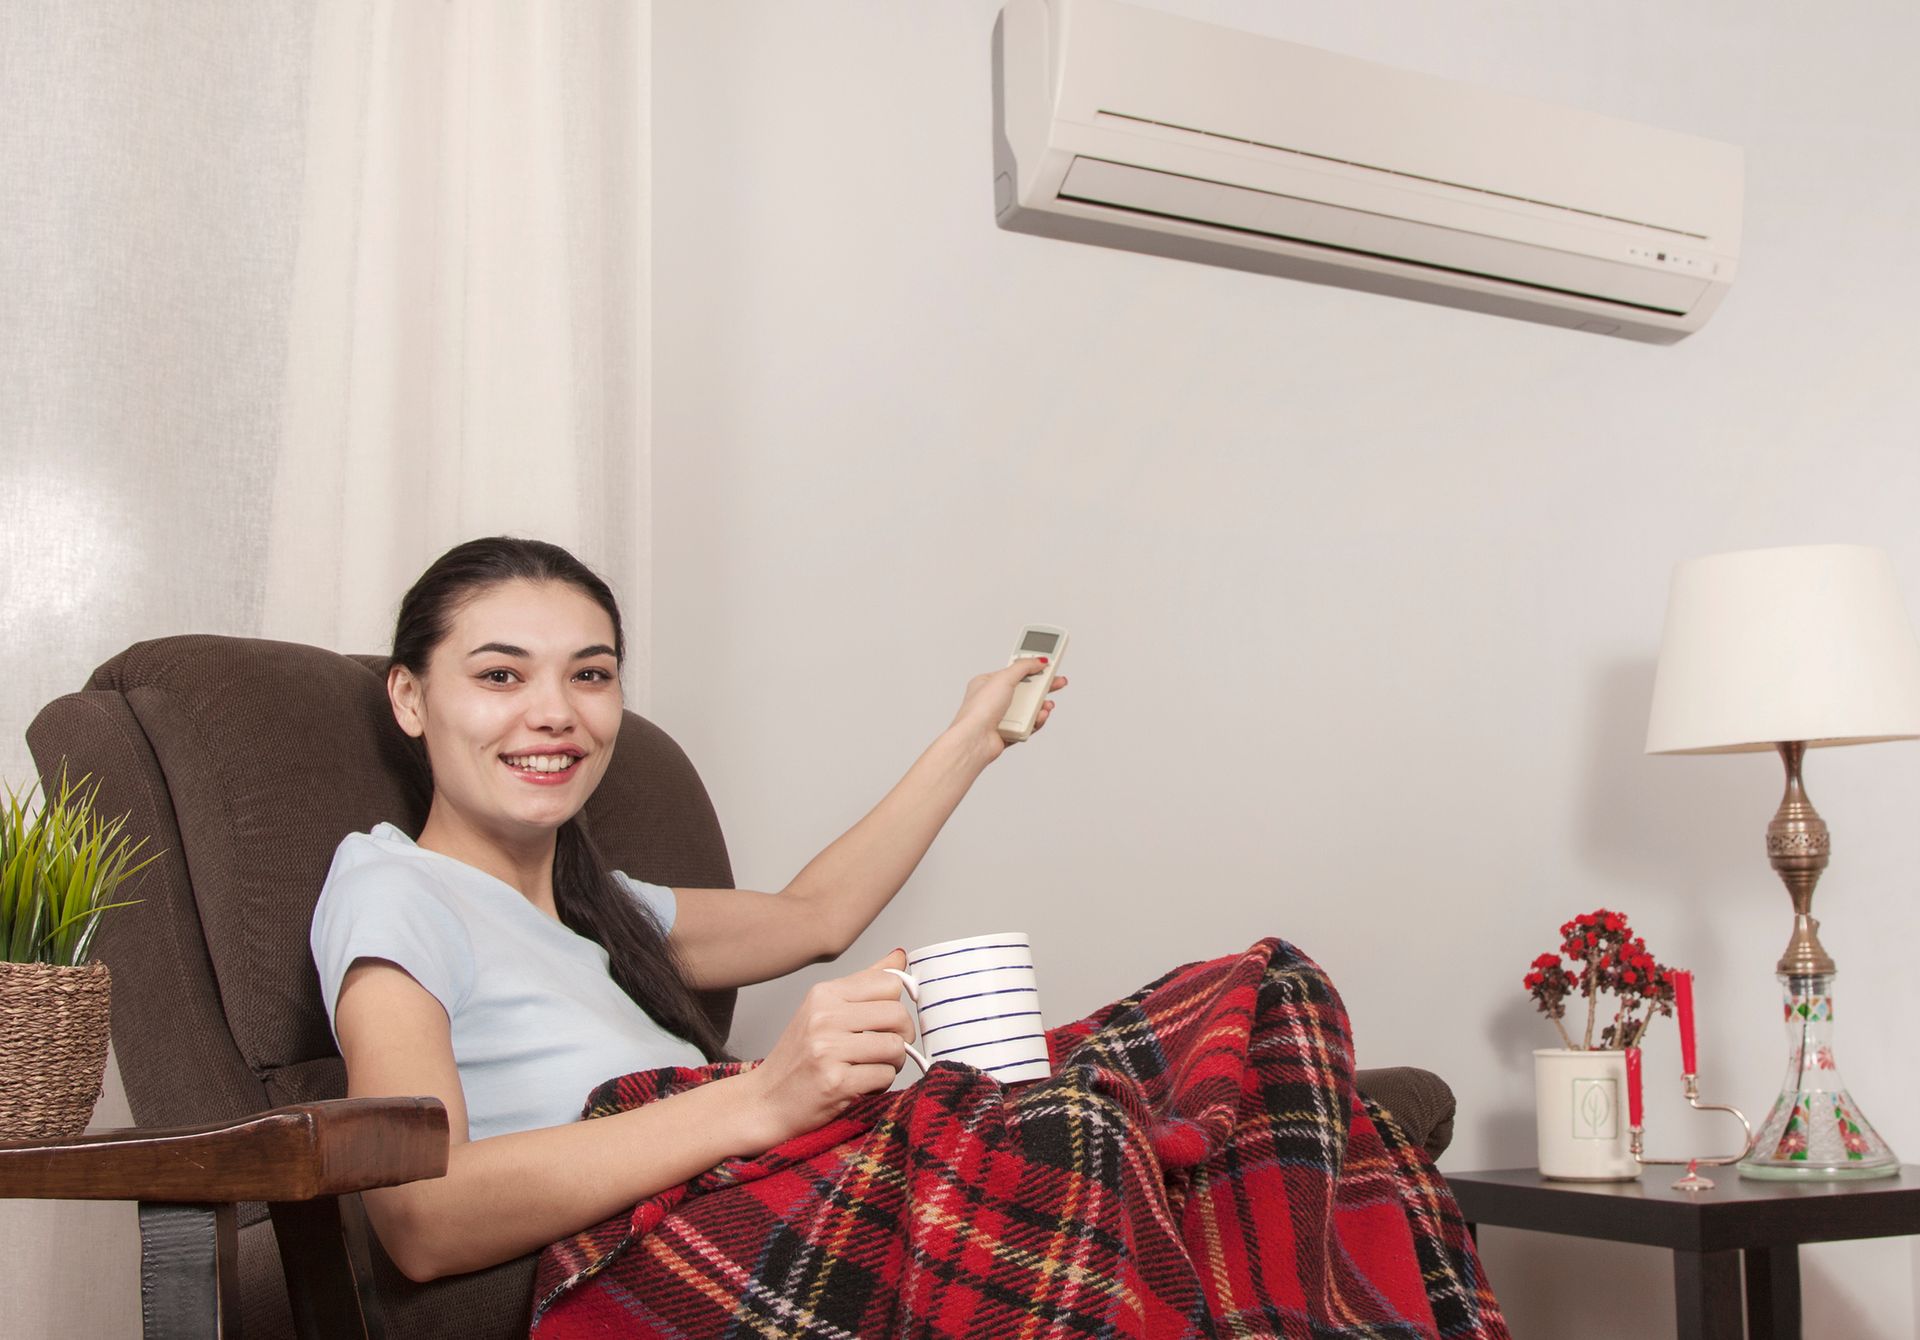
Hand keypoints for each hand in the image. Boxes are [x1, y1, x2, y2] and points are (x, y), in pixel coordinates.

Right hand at [741, 950, 917, 1146]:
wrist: (766, 1100)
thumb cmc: (799, 1056)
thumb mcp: (824, 1010)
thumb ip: (864, 984)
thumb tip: (900, 957)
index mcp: (825, 993)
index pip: (889, 982)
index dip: (899, 1004)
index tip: (891, 1020)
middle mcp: (824, 1016)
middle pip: (898, 1014)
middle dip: (903, 1036)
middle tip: (888, 1049)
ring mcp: (828, 1049)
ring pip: (895, 1047)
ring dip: (893, 1063)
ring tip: (873, 1067)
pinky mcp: (835, 1082)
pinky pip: (885, 1076)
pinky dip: (881, 1084)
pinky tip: (862, 1085)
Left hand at [949, 659, 1068, 754]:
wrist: (975, 740)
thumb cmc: (979, 710)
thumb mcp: (1003, 678)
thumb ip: (1024, 667)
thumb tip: (1039, 660)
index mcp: (988, 683)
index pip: (1015, 671)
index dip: (1032, 668)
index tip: (1048, 665)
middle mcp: (994, 700)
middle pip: (1025, 690)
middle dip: (1043, 687)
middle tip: (1058, 682)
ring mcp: (1001, 717)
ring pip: (1028, 709)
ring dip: (1040, 706)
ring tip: (1047, 705)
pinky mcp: (1008, 733)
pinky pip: (1028, 725)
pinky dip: (1035, 722)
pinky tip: (1038, 718)